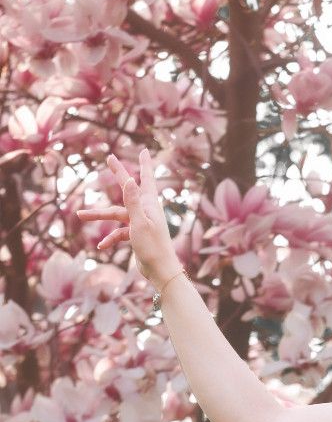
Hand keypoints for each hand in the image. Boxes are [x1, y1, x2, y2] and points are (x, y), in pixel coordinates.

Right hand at [74, 152, 180, 290]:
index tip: (143, 150)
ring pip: (117, 215)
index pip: (146, 179)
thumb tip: (129, 179)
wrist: (160, 271)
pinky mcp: (136, 235)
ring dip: (100, 216)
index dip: (144, 164)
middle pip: (127, 189)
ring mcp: (140, 222)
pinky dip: (110, 238)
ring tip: (80, 215)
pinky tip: (102, 247)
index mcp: (149, 204)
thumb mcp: (139, 223)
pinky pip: (119, 233)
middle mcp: (145, 210)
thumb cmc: (153, 247)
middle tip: (110, 158)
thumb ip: (132, 202)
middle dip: (118, 174)